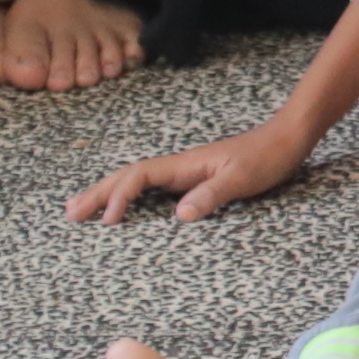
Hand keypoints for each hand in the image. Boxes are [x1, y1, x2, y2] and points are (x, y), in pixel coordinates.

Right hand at [69, 117, 311, 224]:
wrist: (289, 137)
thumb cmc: (268, 156)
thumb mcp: (243, 178)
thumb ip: (213, 194)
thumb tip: (179, 215)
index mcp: (186, 164)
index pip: (140, 176)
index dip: (119, 196)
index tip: (107, 221)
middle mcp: (179, 166)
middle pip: (129, 176)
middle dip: (98, 193)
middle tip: (69, 213)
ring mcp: (185, 172)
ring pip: (137, 180)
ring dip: (108, 193)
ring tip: (80, 209)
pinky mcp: (194, 178)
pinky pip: (151, 187)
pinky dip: (130, 196)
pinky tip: (123, 206)